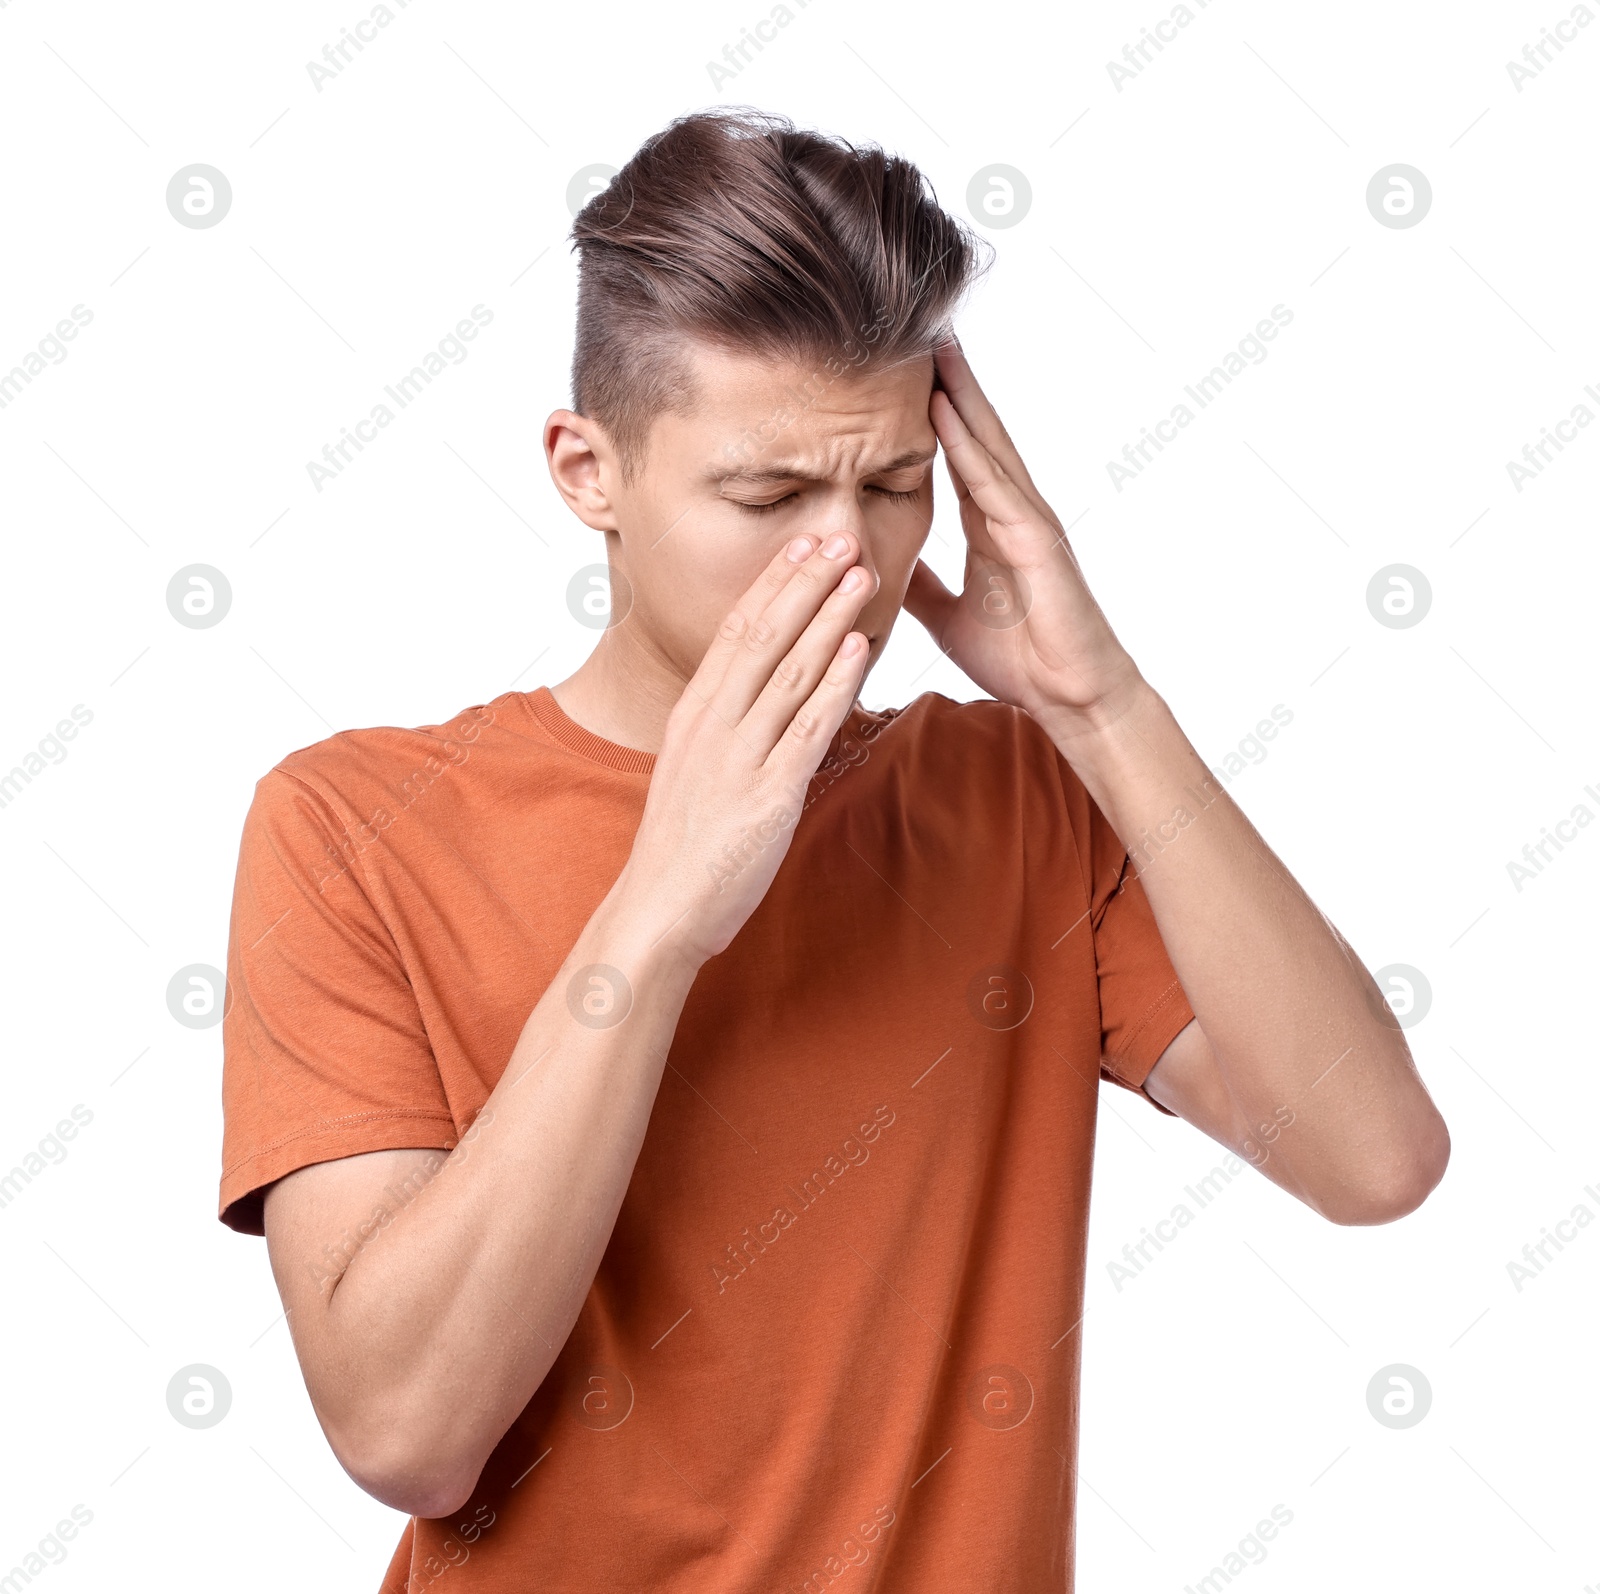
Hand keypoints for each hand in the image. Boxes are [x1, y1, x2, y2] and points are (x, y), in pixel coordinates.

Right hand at [619, 531, 876, 965]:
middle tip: (839, 534)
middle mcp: (713, 724)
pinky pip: (806, 727)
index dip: (773, 584)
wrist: (659, 909)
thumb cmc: (681, 847)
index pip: (736, 630)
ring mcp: (738, 756)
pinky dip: (835, 683)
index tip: (802, 544)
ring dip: (828, 617)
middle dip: (804, 581)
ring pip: (790, 671)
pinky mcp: (767, 794)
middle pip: (763, 635)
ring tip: (861, 573)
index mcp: (694, 713)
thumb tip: (761, 700)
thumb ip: (726, 730)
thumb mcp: (694, 771)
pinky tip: (857, 647)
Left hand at [902, 341, 1147, 740]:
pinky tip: (943, 411)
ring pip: (985, 443)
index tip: (900, 370)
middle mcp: (1008, 512)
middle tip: (918, 327)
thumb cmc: (1022, 660)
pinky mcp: (1035, 539)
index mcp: (987, 526)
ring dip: (958, 393)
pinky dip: (967, 445)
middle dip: (947, 381)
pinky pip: (993, 484)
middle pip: (973, 432)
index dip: (930, 412)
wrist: (1070, 696)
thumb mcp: (950, 617)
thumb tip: (885, 567)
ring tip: (932, 344)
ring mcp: (1025, 520)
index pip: (954, 454)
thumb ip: (925, 587)